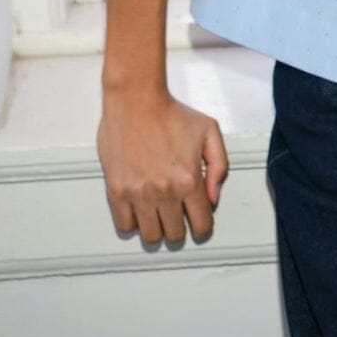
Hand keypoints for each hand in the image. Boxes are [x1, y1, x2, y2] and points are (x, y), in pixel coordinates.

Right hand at [97, 86, 229, 245]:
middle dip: (180, 228)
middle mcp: (164, 192)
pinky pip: (125, 227)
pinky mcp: (116, 191)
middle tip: (178, 215)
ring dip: (157, 230)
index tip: (198, 220)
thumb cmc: (171, 113)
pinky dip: (134, 224)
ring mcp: (138, 194)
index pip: (201, 225)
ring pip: (151, 237)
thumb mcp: (209, 132)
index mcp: (188, 180)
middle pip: (175, 235)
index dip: (202, 226)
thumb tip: (213, 198)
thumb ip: (219, 166)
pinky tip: (140, 209)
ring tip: (159, 214)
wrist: (136, 100)